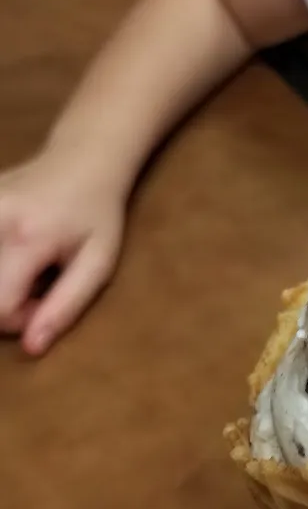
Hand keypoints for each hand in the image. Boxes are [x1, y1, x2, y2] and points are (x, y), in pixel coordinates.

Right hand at [0, 149, 124, 355]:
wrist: (81, 160)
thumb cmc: (97, 216)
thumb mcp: (98, 263)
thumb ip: (65, 306)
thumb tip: (32, 348)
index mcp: (27, 237)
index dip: (21, 320)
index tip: (46, 302)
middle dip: (4, 303)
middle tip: (35, 286)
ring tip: (22, 268)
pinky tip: (9, 252)